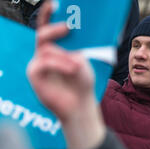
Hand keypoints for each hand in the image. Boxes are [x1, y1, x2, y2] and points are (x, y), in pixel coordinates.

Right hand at [26, 0, 104, 148]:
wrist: (80, 104)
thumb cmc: (82, 83)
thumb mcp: (83, 62)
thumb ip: (78, 48)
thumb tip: (77, 37)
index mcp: (56, 47)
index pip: (48, 26)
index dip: (47, 14)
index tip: (54, 3)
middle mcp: (44, 53)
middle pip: (43, 34)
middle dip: (55, 28)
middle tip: (68, 27)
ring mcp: (38, 63)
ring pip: (47, 50)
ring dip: (64, 57)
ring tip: (77, 66)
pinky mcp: (34, 74)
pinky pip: (44, 63)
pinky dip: (59, 64)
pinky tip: (71, 69)